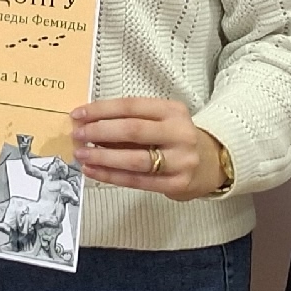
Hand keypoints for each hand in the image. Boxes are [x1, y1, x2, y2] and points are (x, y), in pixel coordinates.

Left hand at [72, 98, 227, 201]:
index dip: (101, 110)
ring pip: (135, 159)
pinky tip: (93, 172)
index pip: (131, 106)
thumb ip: (130, 122)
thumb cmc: (176, 138)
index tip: (78, 114)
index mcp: (173, 110)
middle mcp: (179, 133)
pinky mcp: (176, 184)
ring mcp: (181, 160)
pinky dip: (111, 176)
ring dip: (103, 157)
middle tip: (77, 135)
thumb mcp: (160, 121)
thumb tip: (88, 124)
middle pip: (132, 130)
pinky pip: (137, 180)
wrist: (212, 163)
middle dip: (99, 132)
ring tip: (81, 155)